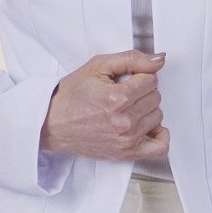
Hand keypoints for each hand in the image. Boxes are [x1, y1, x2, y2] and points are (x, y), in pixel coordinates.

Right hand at [40, 50, 169, 164]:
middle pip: (155, 97)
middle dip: (142, 91)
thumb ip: (131, 59)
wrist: (51, 123)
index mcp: (117, 98)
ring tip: (127, 108)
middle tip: (124, 93)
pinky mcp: (125, 153)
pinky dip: (160, 136)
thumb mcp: (97, 66)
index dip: (138, 76)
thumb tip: (159, 59)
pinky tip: (147, 126)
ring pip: (158, 116)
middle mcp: (124, 121)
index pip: (151, 79)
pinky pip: (159, 147)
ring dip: (147, 110)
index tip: (125, 79)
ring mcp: (126, 140)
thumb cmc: (70, 96)